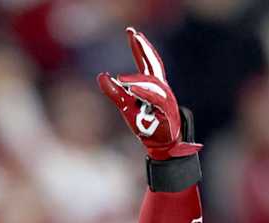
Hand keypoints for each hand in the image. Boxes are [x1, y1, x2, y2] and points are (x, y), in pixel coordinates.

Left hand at [97, 27, 200, 160]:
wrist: (162, 145)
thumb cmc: (146, 125)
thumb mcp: (126, 106)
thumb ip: (115, 92)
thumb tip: (102, 75)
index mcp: (153, 85)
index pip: (146, 61)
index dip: (139, 47)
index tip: (132, 32)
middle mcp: (161, 88)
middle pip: (153, 64)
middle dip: (143, 49)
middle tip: (133, 34)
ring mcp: (165, 99)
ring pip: (151, 84)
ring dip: (136, 80)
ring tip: (121, 78)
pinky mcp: (166, 111)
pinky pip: (154, 99)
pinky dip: (143, 94)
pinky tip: (131, 89)